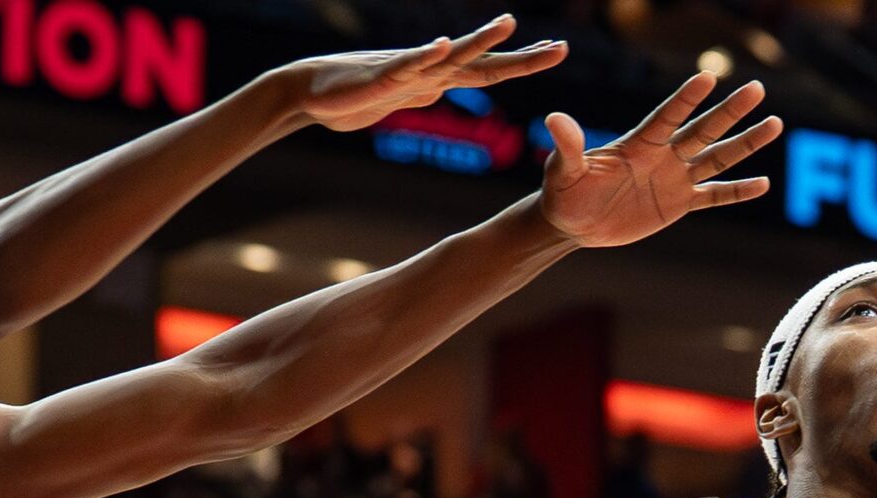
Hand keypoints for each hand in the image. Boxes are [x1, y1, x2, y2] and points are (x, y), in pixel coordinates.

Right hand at [288, 17, 565, 132]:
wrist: (313, 91)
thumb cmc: (358, 95)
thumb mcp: (403, 96)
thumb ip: (425, 88)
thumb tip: (442, 86)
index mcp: (439, 77)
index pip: (491, 70)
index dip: (524, 62)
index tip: (558, 51)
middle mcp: (431, 69)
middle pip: (486, 64)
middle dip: (524, 58)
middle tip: (562, 49)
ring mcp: (408, 71)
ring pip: (452, 56)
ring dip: (480, 40)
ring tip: (508, 22)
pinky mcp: (382, 77)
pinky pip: (408, 65)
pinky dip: (427, 55)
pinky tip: (445, 44)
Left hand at [539, 72, 782, 247]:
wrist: (573, 222)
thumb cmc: (565, 192)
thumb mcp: (564, 170)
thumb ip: (568, 146)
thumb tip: (554, 119)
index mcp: (639, 144)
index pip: (667, 117)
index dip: (685, 99)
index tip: (708, 77)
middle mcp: (663, 155)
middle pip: (703, 130)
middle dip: (729, 112)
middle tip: (756, 88)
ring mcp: (675, 178)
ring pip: (717, 157)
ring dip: (745, 143)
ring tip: (774, 124)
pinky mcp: (679, 204)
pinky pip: (714, 196)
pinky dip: (736, 191)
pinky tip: (762, 184)